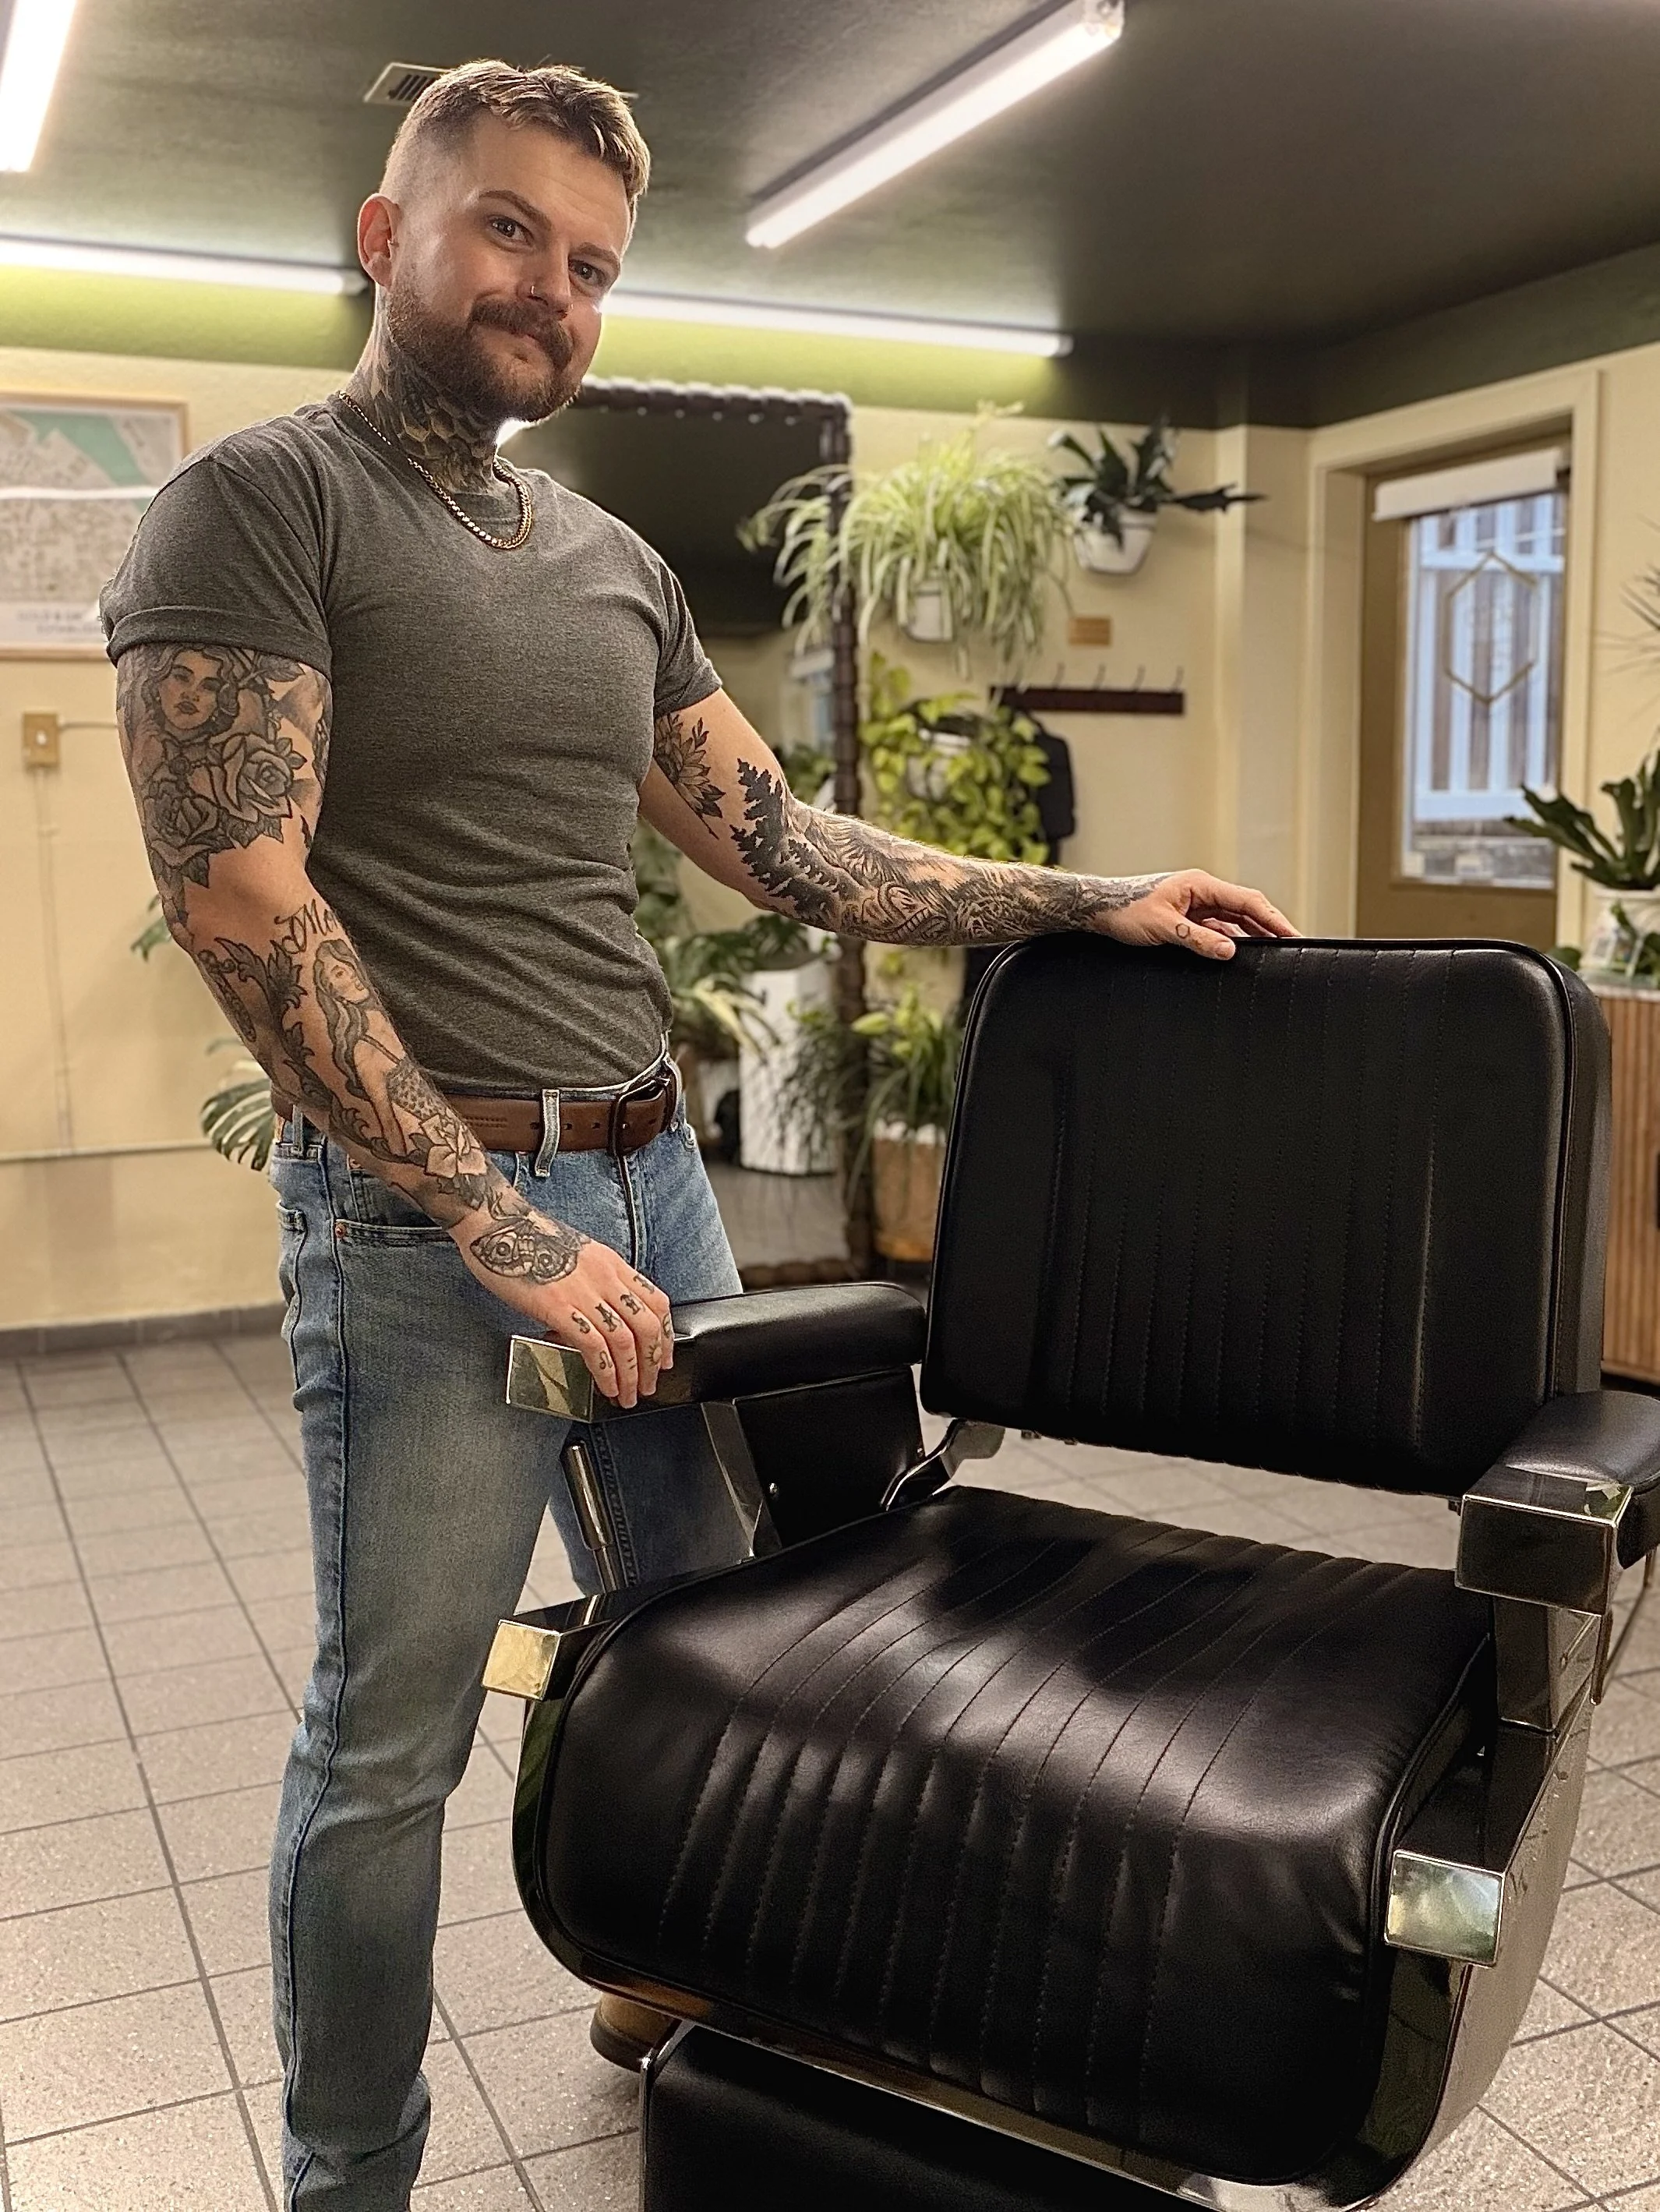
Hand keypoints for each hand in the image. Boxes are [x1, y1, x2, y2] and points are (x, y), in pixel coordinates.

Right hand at [453, 1200, 673, 1407]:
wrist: (497, 1223)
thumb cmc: (528, 1238)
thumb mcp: (577, 1254)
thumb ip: (595, 1282)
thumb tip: (602, 1313)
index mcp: (611, 1263)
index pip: (656, 1302)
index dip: (665, 1335)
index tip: (663, 1357)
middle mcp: (604, 1277)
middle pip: (647, 1325)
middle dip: (652, 1362)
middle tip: (648, 1384)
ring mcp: (582, 1292)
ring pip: (625, 1341)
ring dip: (631, 1374)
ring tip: (627, 1394)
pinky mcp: (557, 1307)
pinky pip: (594, 1346)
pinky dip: (605, 1371)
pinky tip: (606, 1385)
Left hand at [1095, 870, 1297, 960]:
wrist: (1099, 910)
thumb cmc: (1125, 910)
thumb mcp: (1163, 927)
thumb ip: (1197, 939)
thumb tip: (1229, 950)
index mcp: (1200, 885)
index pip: (1247, 900)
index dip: (1273, 918)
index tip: (1291, 934)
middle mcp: (1202, 892)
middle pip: (1246, 909)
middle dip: (1270, 927)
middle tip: (1293, 946)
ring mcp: (1197, 906)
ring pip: (1234, 920)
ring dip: (1253, 935)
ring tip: (1274, 952)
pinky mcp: (1189, 919)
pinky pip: (1218, 930)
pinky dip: (1231, 941)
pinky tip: (1241, 954)